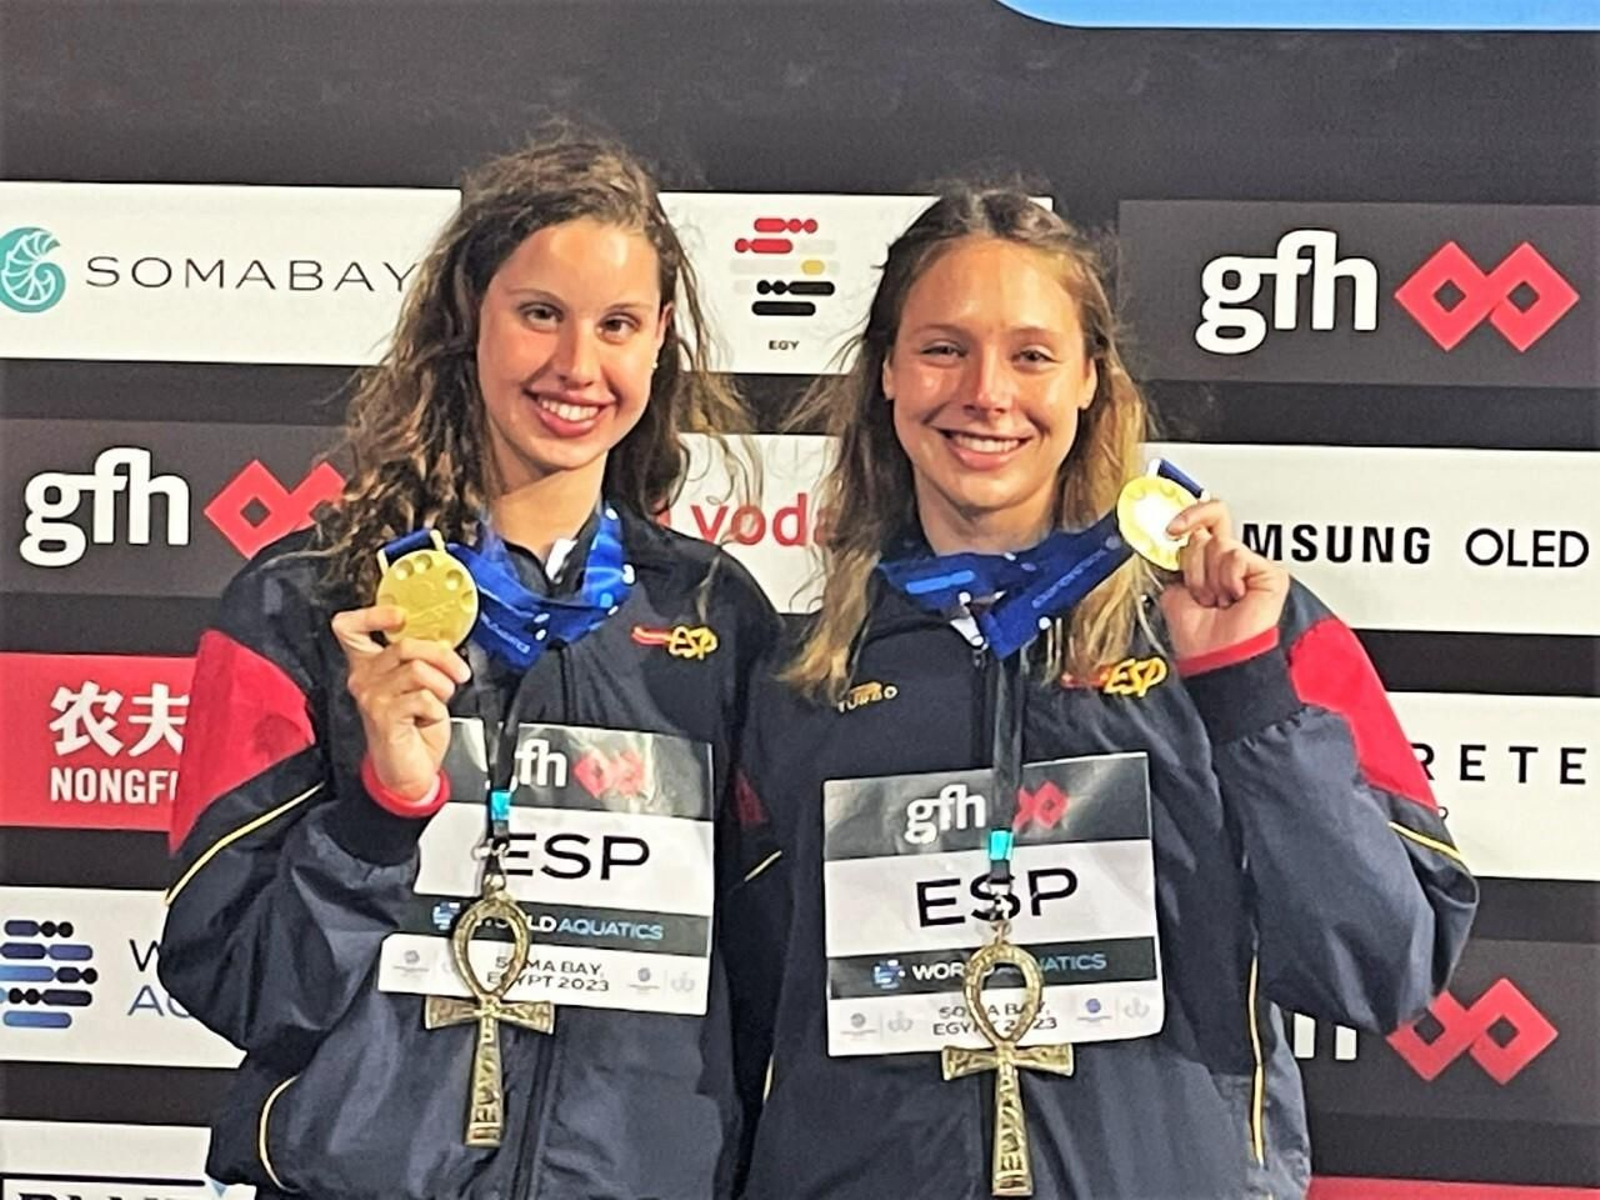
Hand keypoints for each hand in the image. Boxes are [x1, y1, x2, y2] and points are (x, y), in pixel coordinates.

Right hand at [331, 605, 470, 801]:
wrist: (409, 769)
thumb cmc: (413, 727)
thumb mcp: (419, 685)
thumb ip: (421, 659)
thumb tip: (439, 641)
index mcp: (368, 665)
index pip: (349, 628)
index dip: (373, 615)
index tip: (400, 616)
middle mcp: (364, 678)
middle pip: (403, 646)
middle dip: (440, 656)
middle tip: (457, 671)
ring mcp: (372, 697)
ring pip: (417, 669)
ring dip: (442, 684)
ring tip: (441, 698)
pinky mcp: (384, 716)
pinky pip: (422, 697)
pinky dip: (437, 707)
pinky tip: (429, 717)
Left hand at [1158, 499, 1288, 660]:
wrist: (1215, 655)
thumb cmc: (1198, 636)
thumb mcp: (1174, 589)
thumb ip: (1177, 558)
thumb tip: (1175, 532)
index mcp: (1209, 560)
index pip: (1203, 521)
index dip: (1187, 518)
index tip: (1172, 530)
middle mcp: (1230, 559)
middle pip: (1211, 524)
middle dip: (1194, 562)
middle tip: (1200, 590)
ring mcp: (1249, 564)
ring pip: (1219, 543)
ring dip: (1208, 578)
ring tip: (1217, 600)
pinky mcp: (1268, 571)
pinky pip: (1236, 556)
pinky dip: (1227, 580)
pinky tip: (1234, 598)